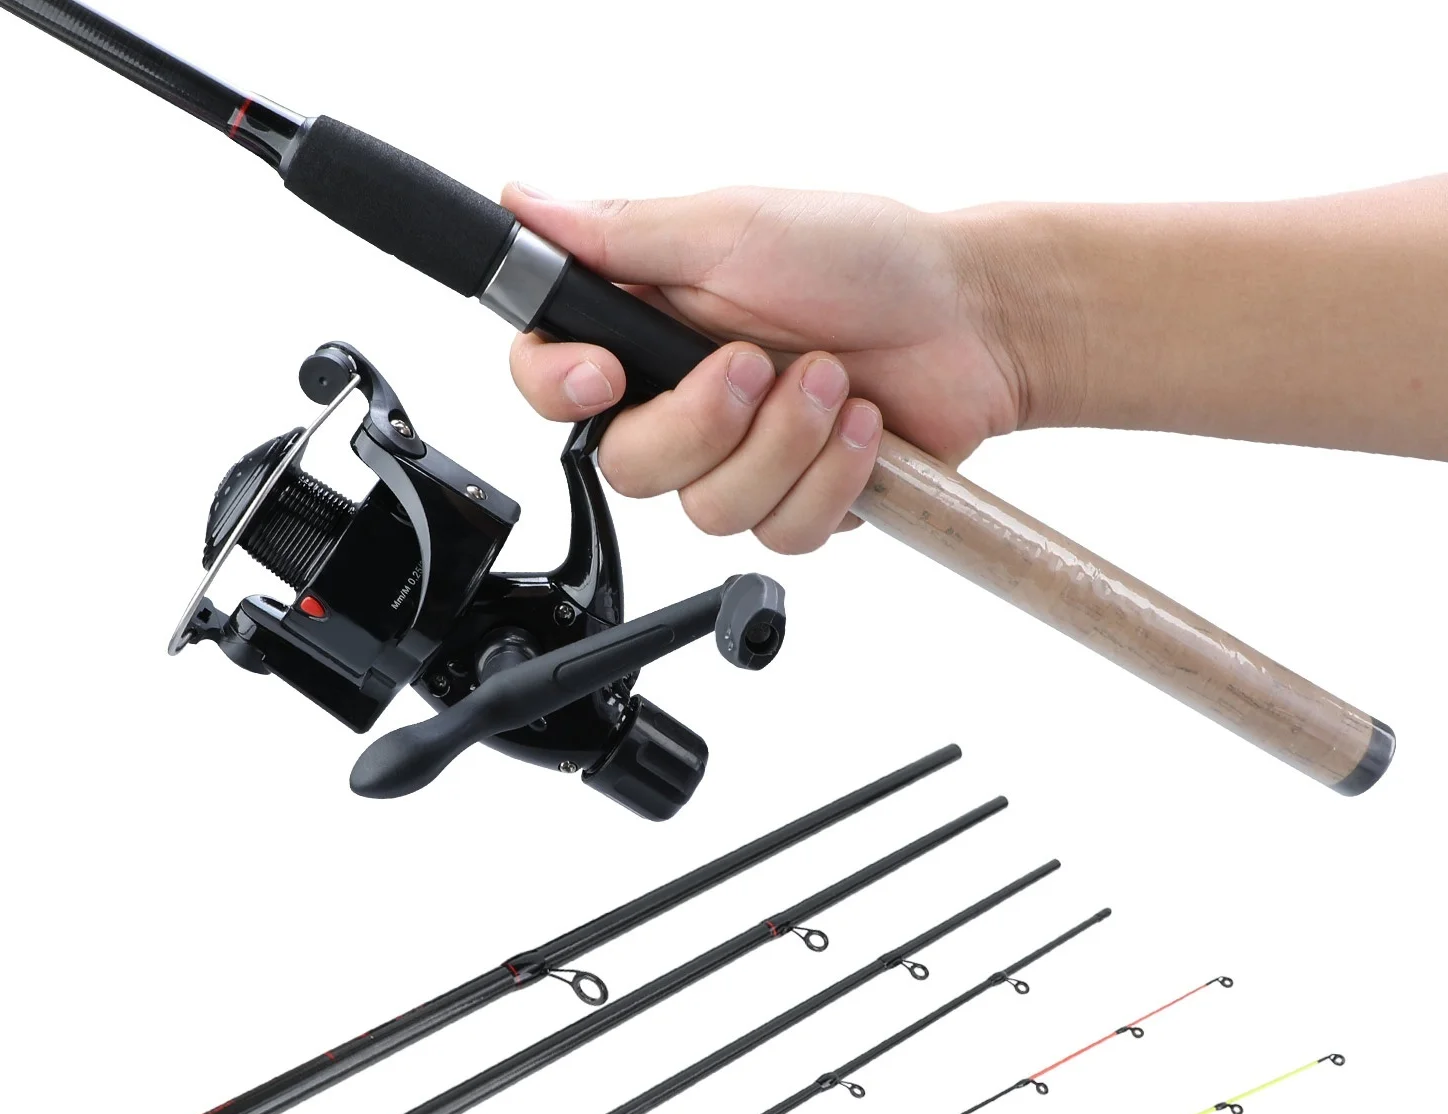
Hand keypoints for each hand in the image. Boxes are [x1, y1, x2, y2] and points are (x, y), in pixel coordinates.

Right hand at [501, 185, 1041, 552]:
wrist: (968, 319)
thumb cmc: (862, 257)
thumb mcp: (733, 229)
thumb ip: (624, 235)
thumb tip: (524, 201)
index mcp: (648, 328)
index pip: (550, 380)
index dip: (558, 391)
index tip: (605, 378)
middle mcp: (682, 401)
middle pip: (629, 467)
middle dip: (703, 423)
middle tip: (758, 363)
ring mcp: (738, 461)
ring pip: (709, 511)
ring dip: (783, 445)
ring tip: (834, 381)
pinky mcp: (794, 504)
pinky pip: (781, 534)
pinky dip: (830, 479)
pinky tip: (863, 430)